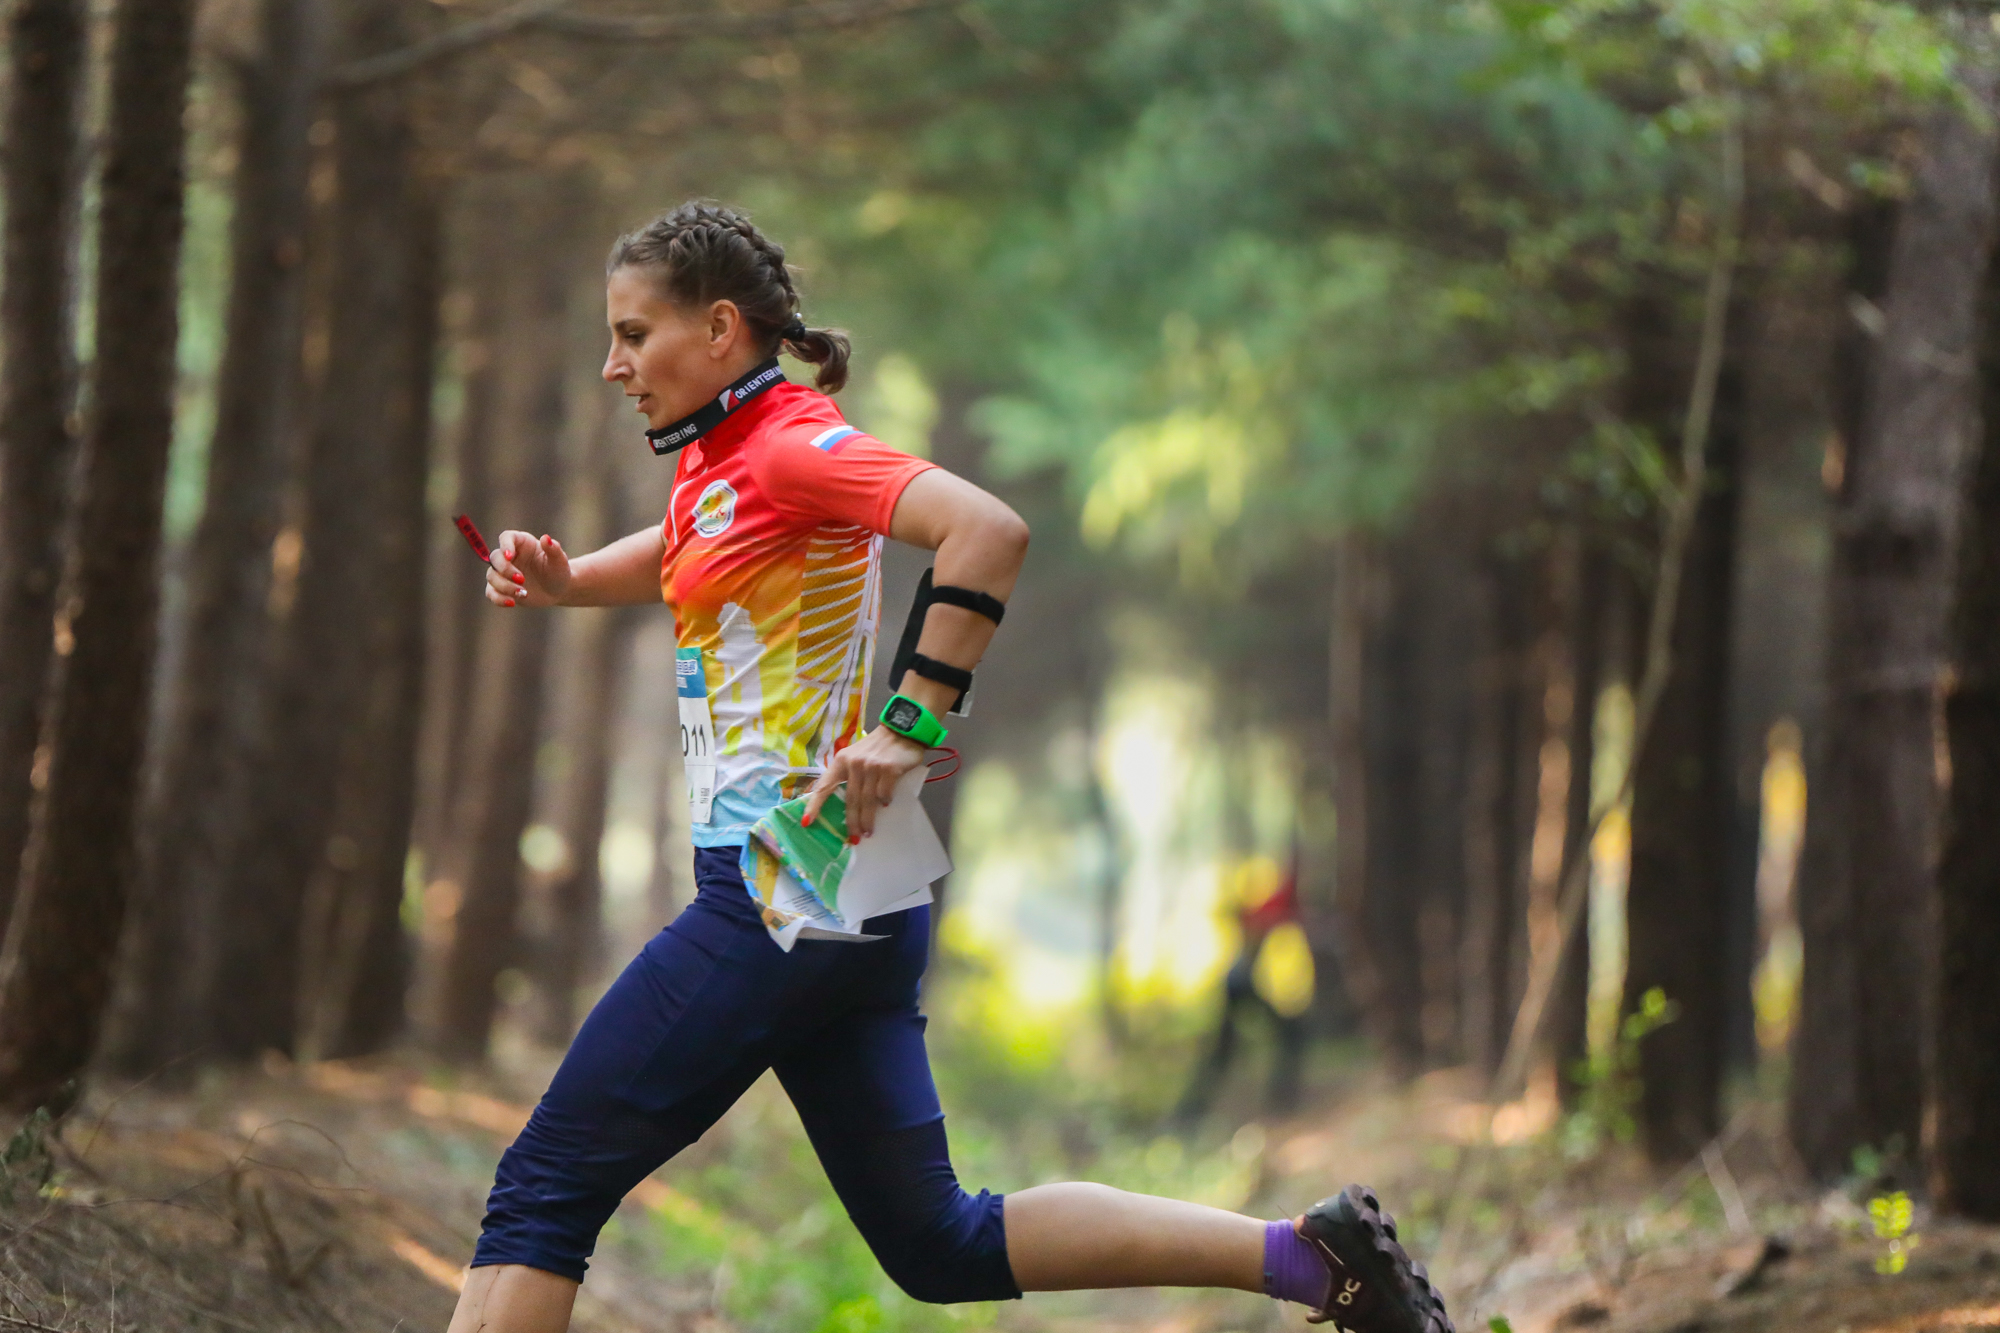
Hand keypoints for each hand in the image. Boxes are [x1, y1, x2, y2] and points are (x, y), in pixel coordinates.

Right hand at [485, 530, 570, 607]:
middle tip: (522, 579)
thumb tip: (546, 538)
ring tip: (523, 593)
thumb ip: (553, 549)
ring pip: (491, 576)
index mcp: (522, 543)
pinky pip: (491, 592)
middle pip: (495, 557)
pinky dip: (498, 598)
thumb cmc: (559, 571)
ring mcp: (503, 573)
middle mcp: (510, 556)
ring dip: (504, 586)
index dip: (505, 545)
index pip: (506, 537)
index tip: (509, 557)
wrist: (558, 590)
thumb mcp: (559, 560)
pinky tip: (512, 603)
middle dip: (505, 569)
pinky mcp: (501, 588)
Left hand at [803, 727, 925, 840]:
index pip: (824, 786)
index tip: (806, 822)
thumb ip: (848, 774)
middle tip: (853, 838)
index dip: (814, 805)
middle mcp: (854, 764)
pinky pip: (884, 793)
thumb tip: (845, 803)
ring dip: (868, 819)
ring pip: (867, 800)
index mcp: (841, 761)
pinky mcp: (889, 769)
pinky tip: (887, 805)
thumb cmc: (877, 747)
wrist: (903, 729)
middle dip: (851, 822)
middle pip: (850, 800)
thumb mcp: (856, 756)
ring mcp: (872, 767)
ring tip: (868, 832)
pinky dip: (885, 801)